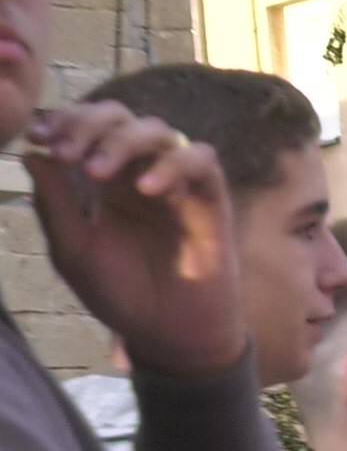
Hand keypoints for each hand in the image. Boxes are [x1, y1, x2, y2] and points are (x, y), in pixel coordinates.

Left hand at [25, 103, 245, 376]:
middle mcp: (141, 174)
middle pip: (120, 116)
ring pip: (158, 130)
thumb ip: (55, 204)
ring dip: (123, 141)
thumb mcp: (74, 251)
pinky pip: (200, 159)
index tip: (40, 137)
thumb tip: (32, 153)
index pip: (87, 129)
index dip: (64, 122)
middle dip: (89, 125)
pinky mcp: (211, 199)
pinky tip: (147, 191)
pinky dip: (173, 165)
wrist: (168, 334)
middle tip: (68, 154)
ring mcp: (178, 184)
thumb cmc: (122, 296)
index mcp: (106, 181)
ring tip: (97, 173)